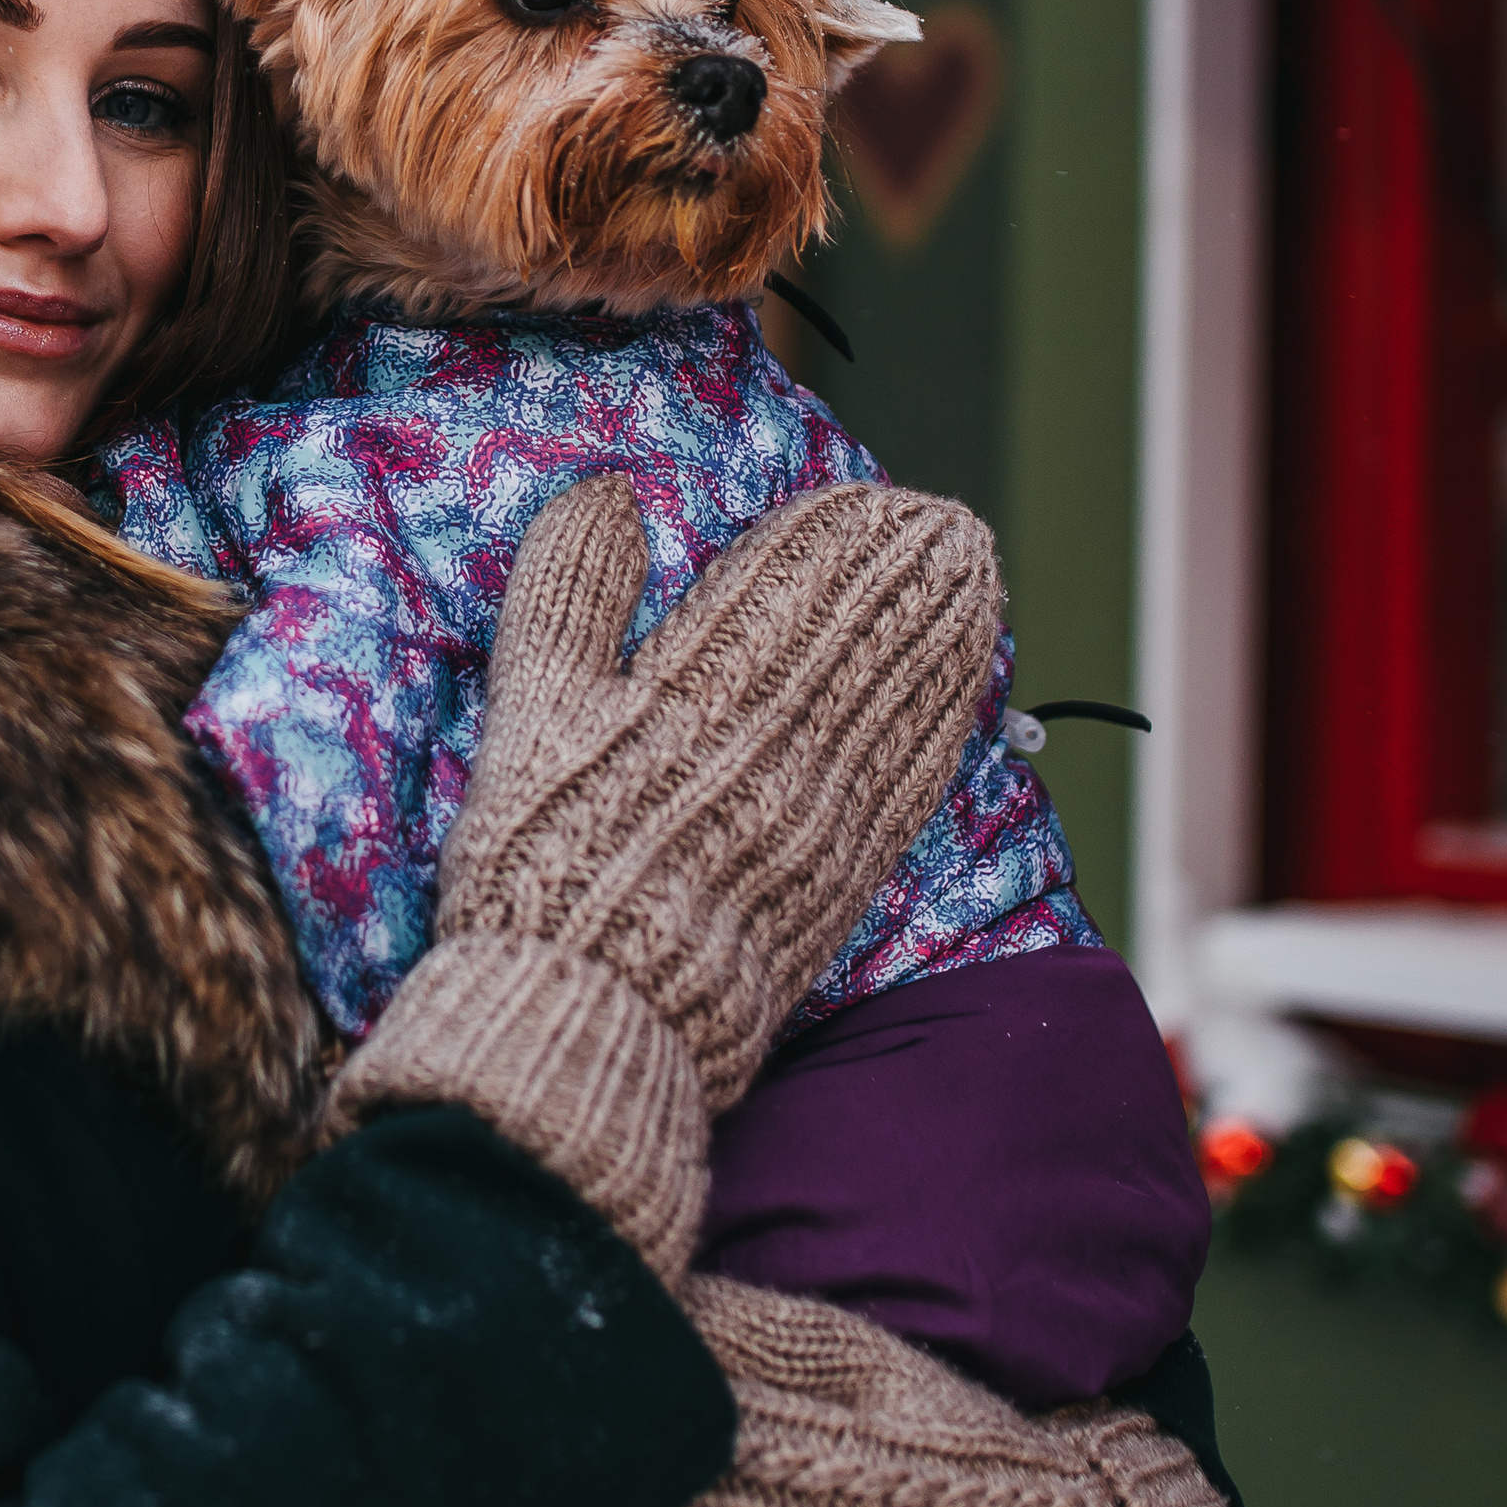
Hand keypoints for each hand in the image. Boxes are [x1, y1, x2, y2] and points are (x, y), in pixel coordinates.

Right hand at [324, 475, 1001, 1277]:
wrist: (593, 1012)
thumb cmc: (544, 857)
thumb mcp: (526, 711)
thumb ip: (567, 593)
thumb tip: (607, 493)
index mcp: (699, 688)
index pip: (791, 583)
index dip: (838, 534)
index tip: (875, 498)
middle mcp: (781, 740)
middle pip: (865, 633)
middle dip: (913, 574)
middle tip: (954, 524)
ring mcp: (825, 810)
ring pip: (903, 698)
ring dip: (946, 634)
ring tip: (979, 582)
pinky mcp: (843, 876)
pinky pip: (911, 783)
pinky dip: (942, 727)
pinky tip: (962, 697)